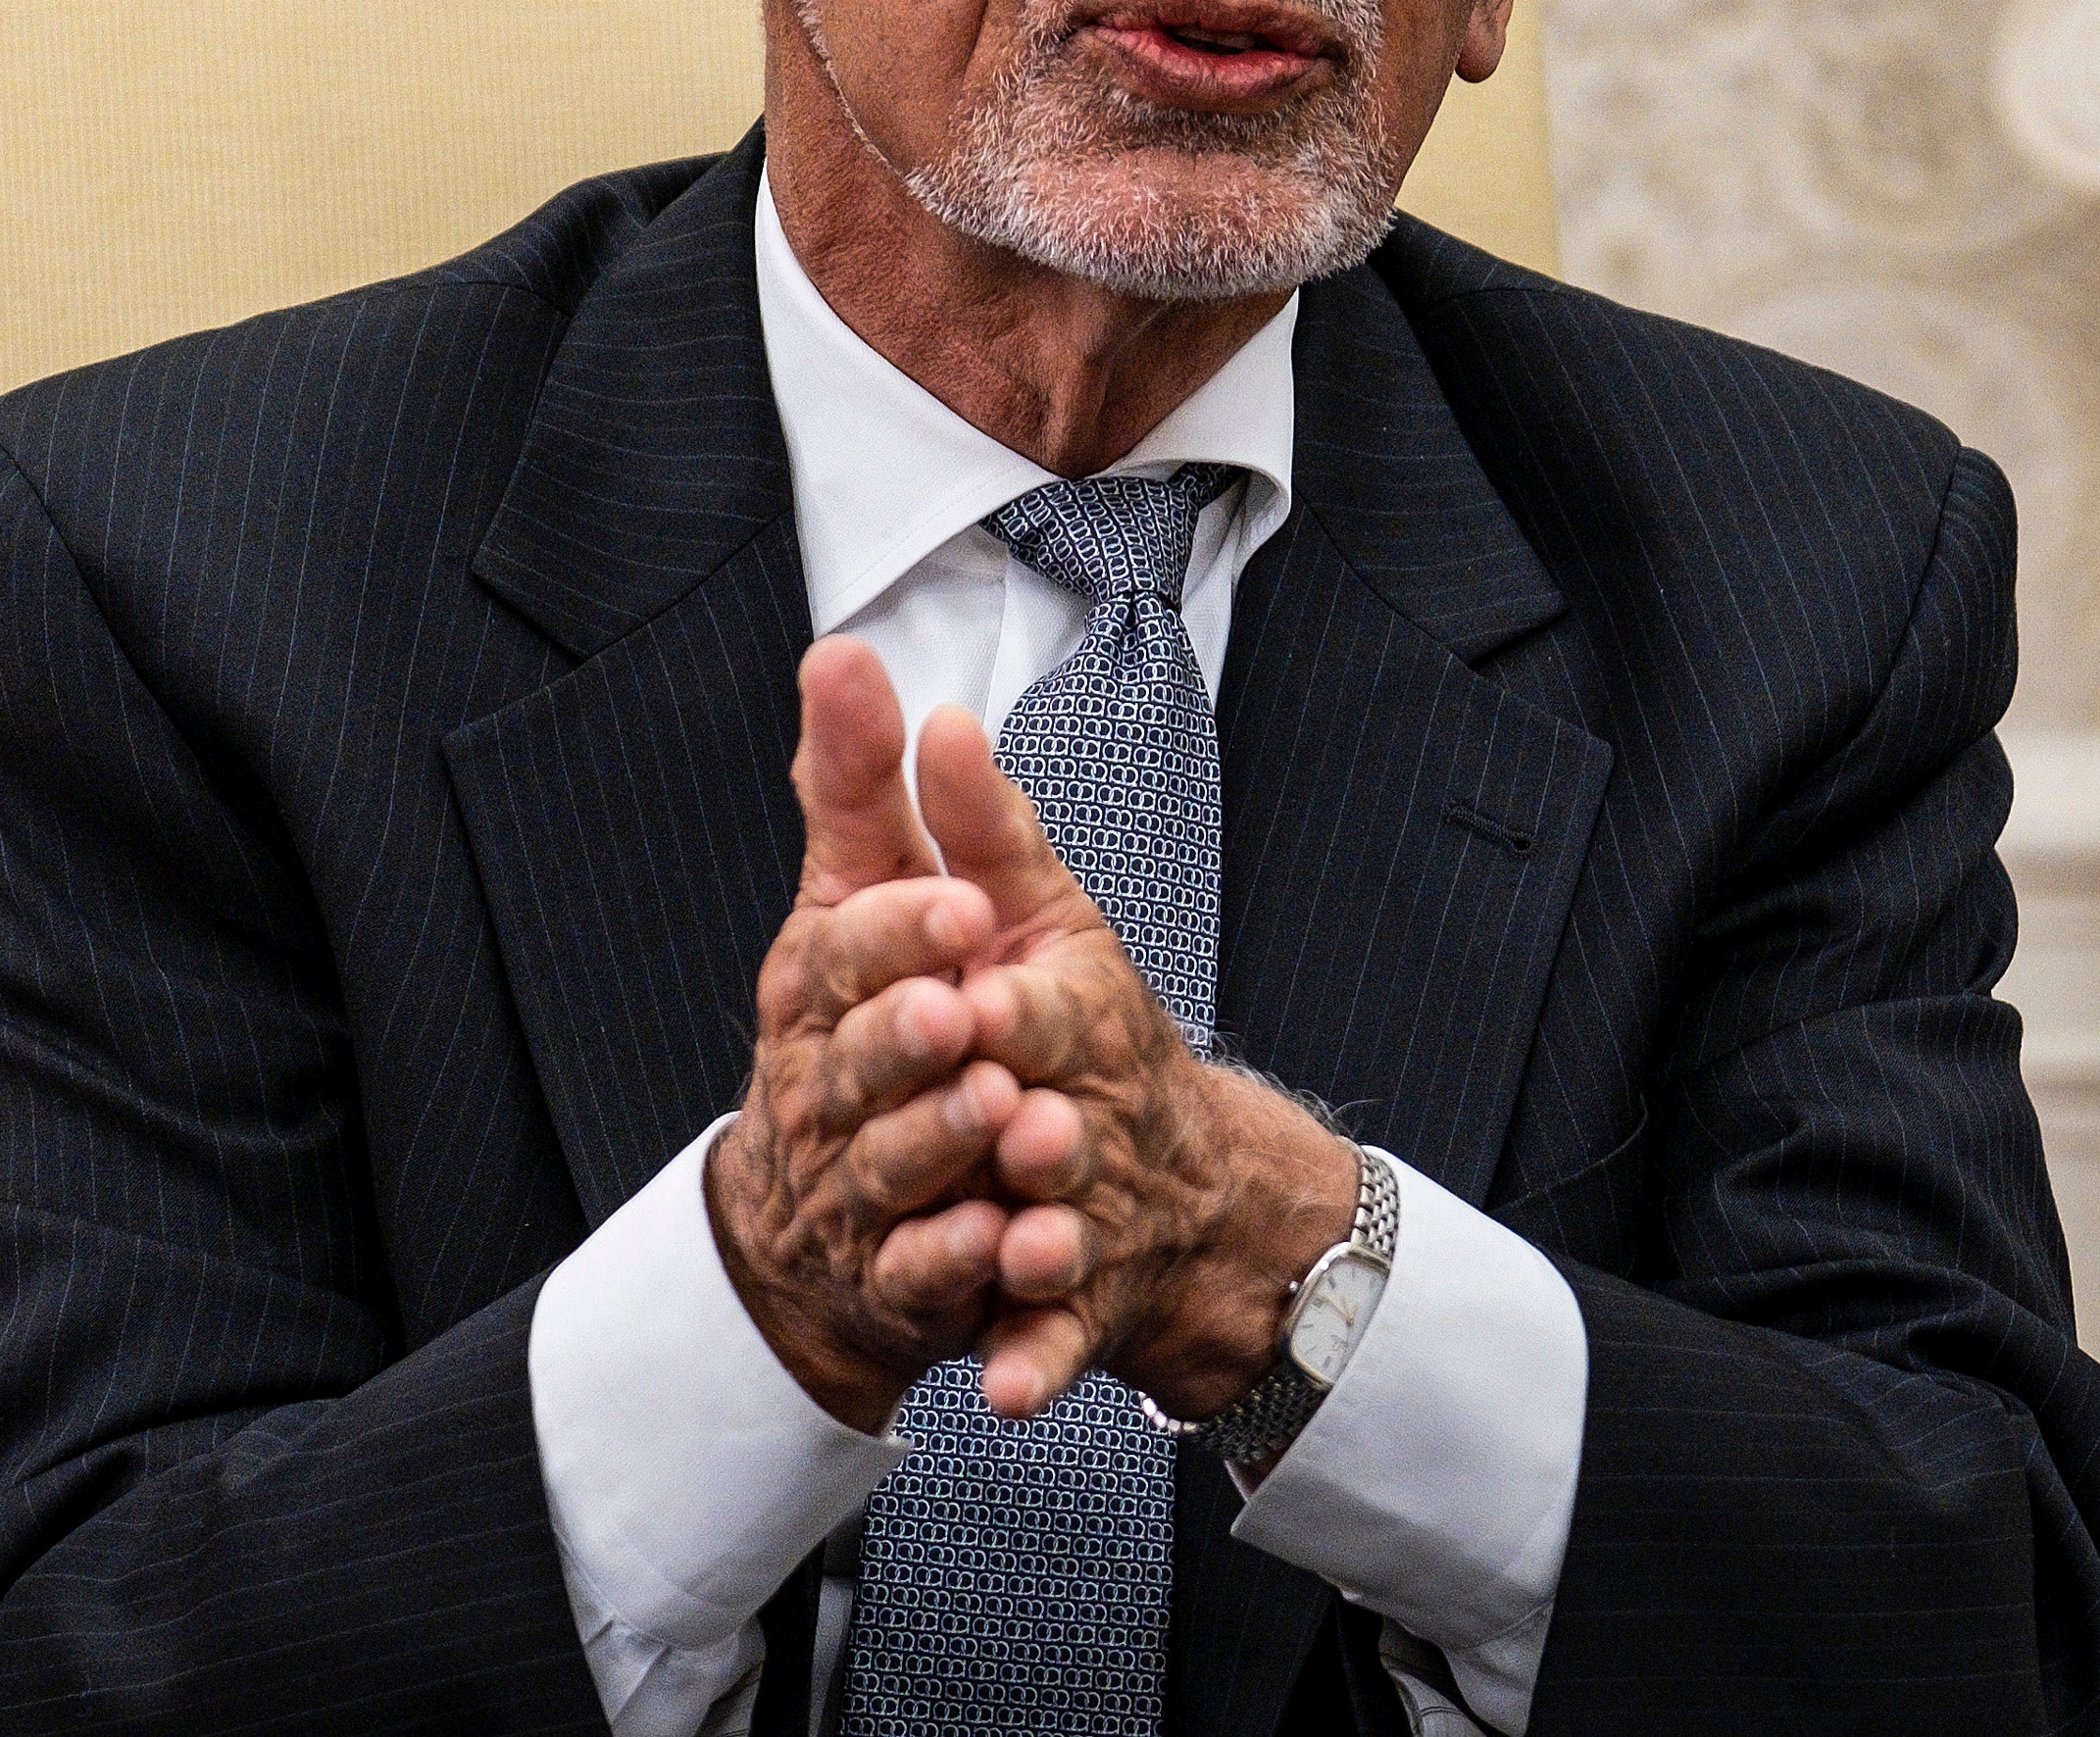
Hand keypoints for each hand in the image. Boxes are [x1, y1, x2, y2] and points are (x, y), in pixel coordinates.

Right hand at [707, 640, 1033, 1430]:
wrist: (840, 1210)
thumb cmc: (873, 1016)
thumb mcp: (876, 893)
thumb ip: (860, 788)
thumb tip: (841, 655)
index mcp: (819, 989)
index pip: (841, 953)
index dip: (894, 934)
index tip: (957, 909)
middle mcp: (826, 1089)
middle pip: (857, 1066)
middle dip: (910, 1040)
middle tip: (971, 1015)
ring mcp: (857, 1193)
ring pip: (895, 1175)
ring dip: (949, 1148)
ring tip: (1013, 1122)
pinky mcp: (900, 1281)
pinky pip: (928, 1285)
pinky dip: (968, 1275)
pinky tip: (1013, 1251)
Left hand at [911, 706, 1358, 1421]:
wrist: (1169, 1181)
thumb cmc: (1072, 1024)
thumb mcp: (1025, 909)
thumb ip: (968, 819)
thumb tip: (931, 708)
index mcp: (1069, 1014)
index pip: (1044, 1008)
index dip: (1014, 1007)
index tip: (975, 996)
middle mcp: (1080, 1117)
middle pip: (1056, 1124)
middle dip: (1033, 1122)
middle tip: (1010, 1122)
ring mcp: (1080, 1217)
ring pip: (1062, 1236)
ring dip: (1042, 1244)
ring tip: (1019, 1250)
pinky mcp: (1069, 1306)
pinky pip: (1051, 1346)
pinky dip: (1031, 1368)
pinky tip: (998, 1390)